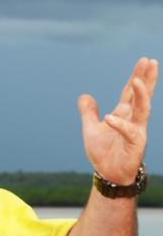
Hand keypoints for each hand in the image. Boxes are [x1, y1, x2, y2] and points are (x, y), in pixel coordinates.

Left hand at [78, 57, 157, 184]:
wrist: (108, 175)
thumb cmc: (104, 153)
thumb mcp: (91, 129)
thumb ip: (89, 113)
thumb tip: (85, 95)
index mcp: (124, 115)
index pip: (131, 93)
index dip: (136, 77)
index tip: (143, 61)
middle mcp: (133, 120)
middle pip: (142, 96)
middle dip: (146, 79)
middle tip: (150, 61)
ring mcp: (137, 131)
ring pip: (142, 110)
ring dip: (141, 95)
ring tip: (137, 81)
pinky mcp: (136, 145)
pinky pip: (128, 132)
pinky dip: (119, 124)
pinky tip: (109, 117)